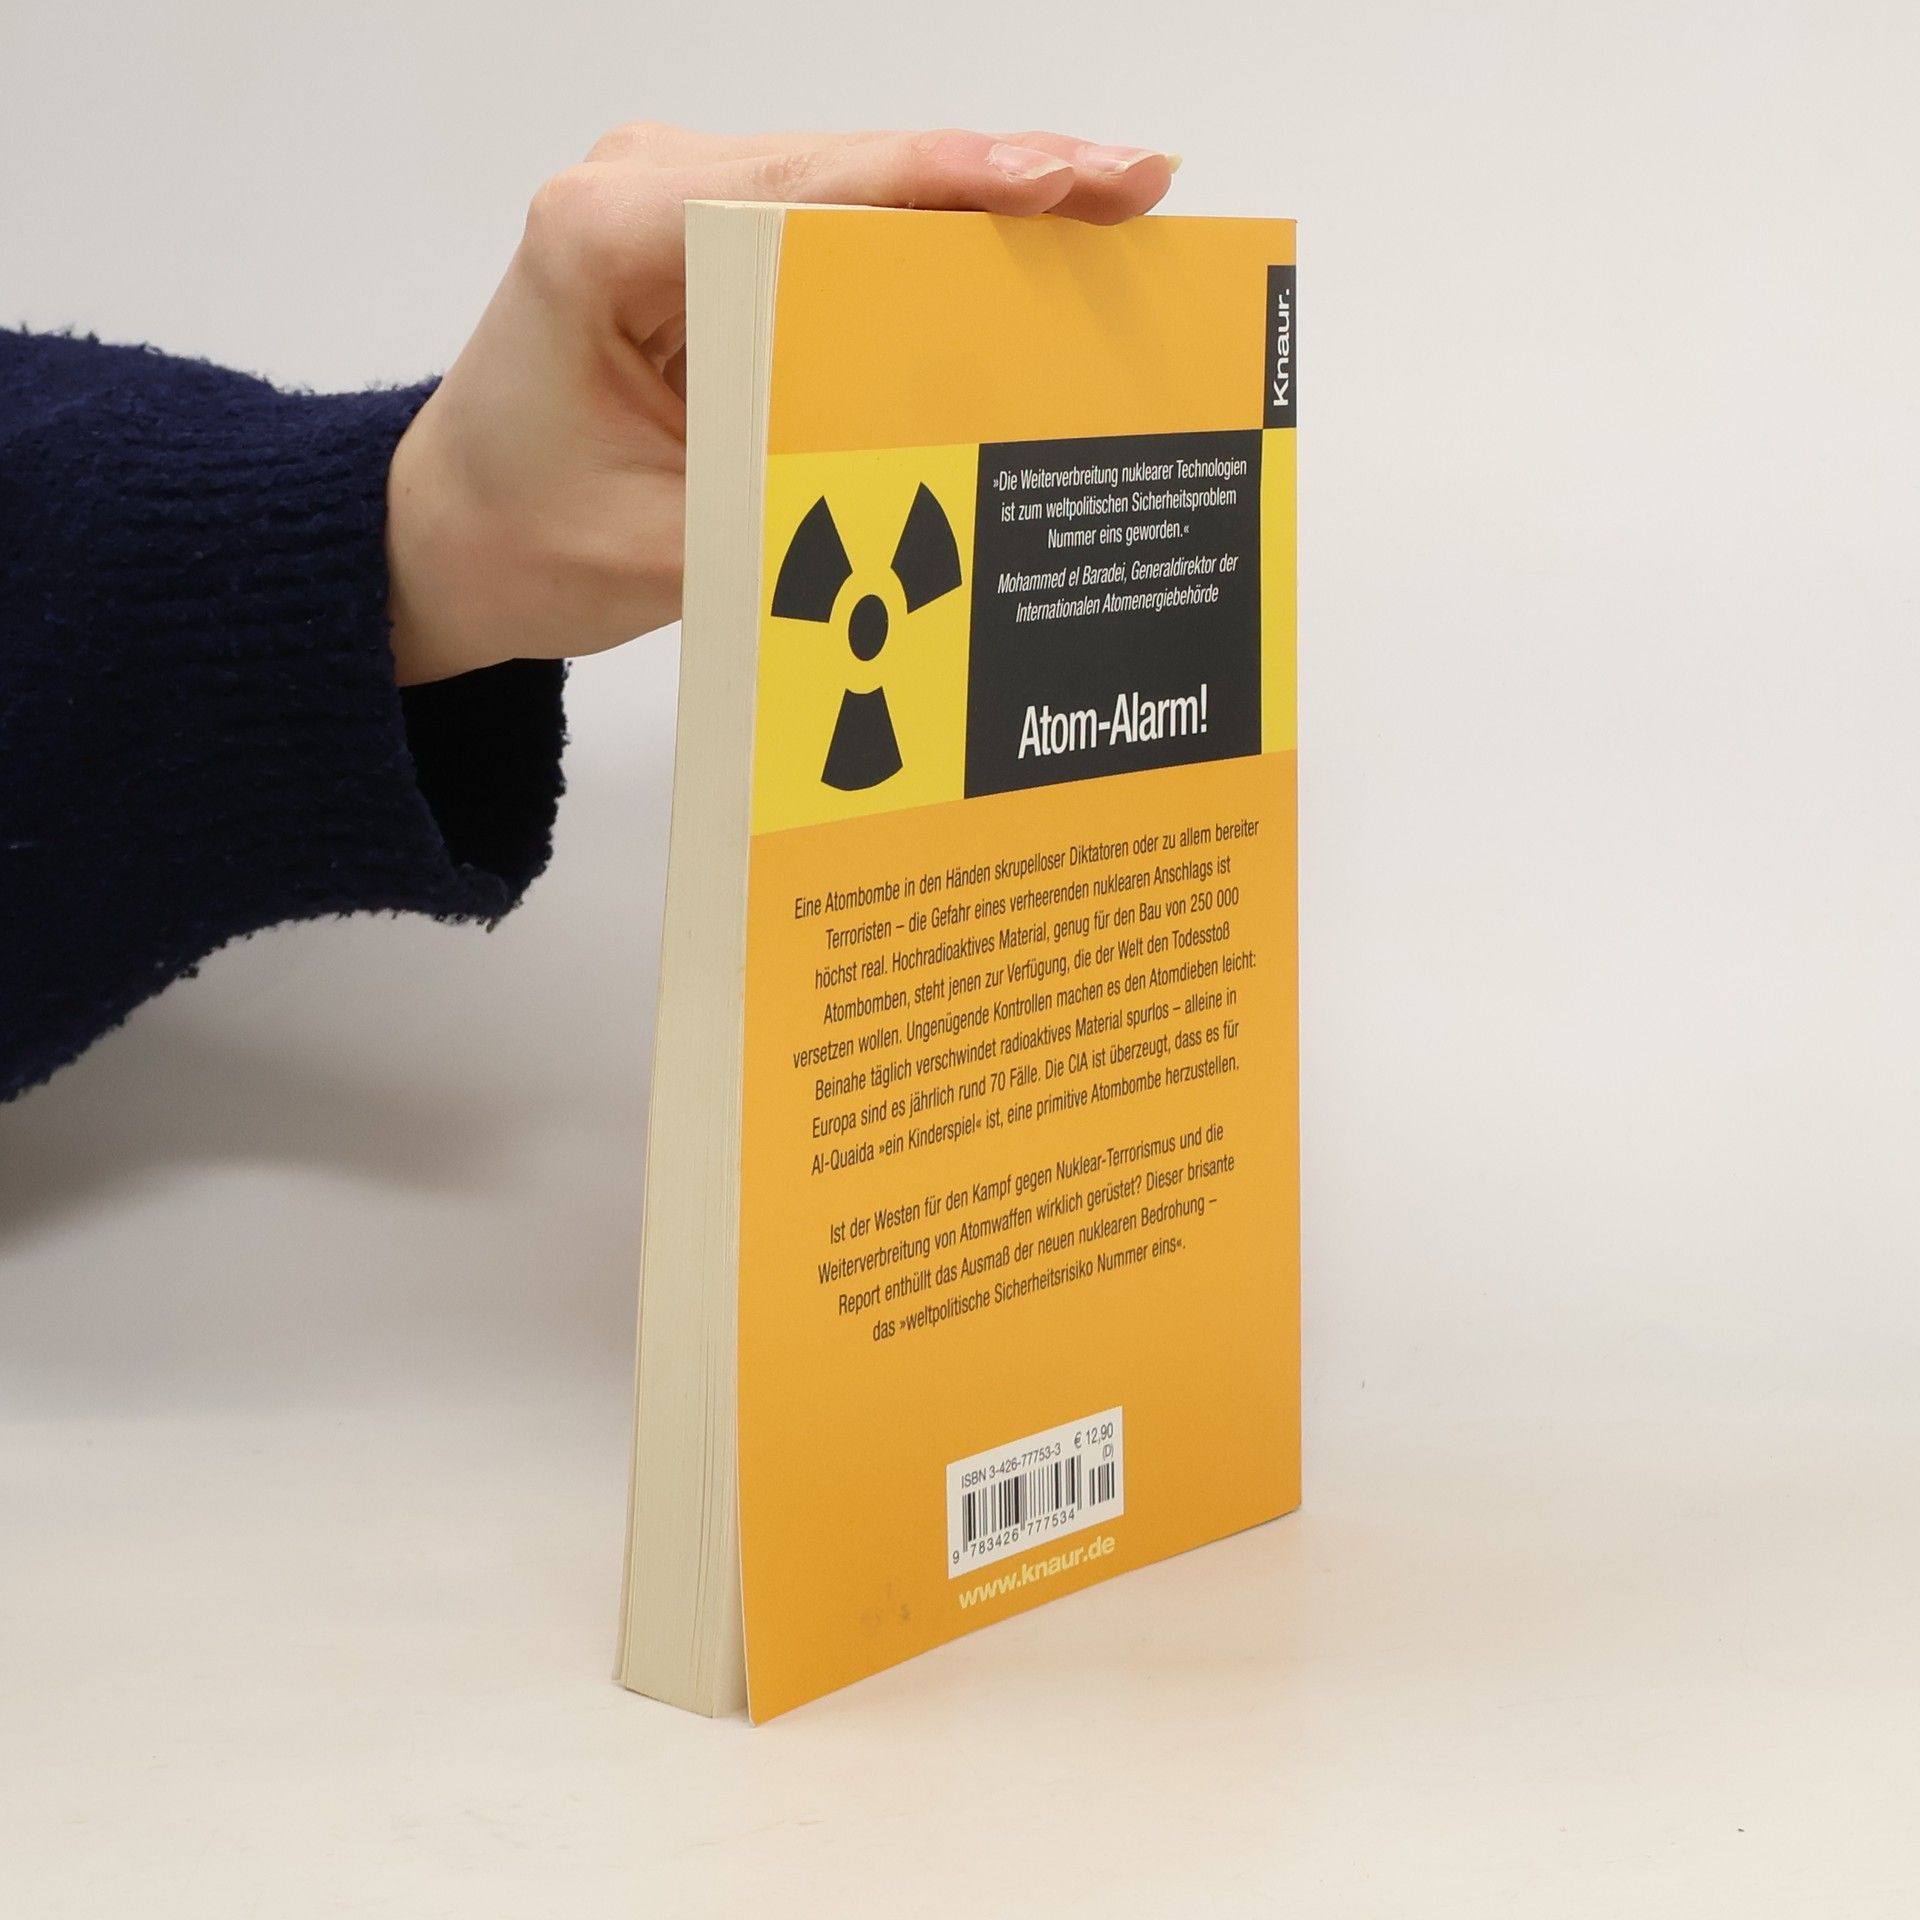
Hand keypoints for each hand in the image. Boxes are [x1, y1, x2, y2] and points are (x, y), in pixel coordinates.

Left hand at [384, 124, 1176, 685]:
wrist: (455, 536)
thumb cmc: (524, 538)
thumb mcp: (664, 545)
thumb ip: (793, 502)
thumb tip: (936, 485)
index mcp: (607, 239)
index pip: (808, 190)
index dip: (948, 180)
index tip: (1061, 180)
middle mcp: (645, 188)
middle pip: (854, 164)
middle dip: (1002, 175)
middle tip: (1136, 185)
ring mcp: (680, 202)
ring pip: (859, 181)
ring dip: (983, 198)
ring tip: (1110, 206)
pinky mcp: (711, 239)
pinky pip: (838, 221)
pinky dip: (932, 233)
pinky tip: (1026, 239)